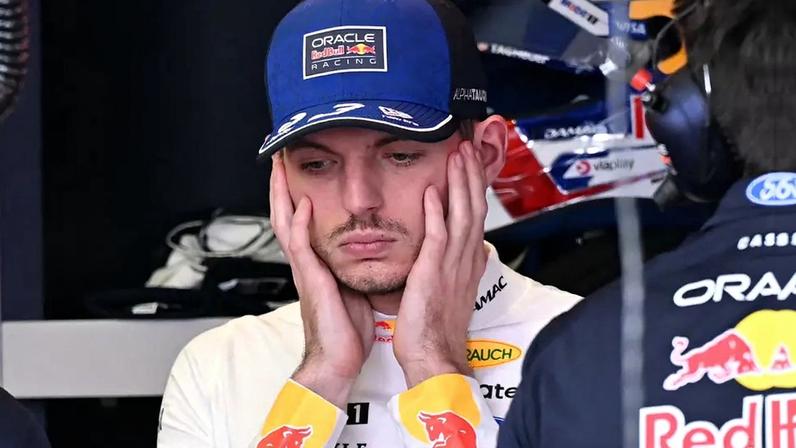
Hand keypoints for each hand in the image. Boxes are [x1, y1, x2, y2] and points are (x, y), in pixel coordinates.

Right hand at [269, 153, 374, 407]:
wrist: (338, 360)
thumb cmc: (347, 330)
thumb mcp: (352, 288)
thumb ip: (352, 266)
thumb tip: (367, 249)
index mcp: (316, 264)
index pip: (300, 221)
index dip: (295, 193)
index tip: (295, 168)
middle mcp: (306, 263)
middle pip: (284, 215)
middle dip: (280, 185)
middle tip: (279, 156)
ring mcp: (304, 271)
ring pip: (285, 224)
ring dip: (281, 195)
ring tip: (280, 168)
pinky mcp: (311, 281)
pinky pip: (301, 247)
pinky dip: (299, 224)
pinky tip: (302, 204)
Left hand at [392, 141, 488, 386]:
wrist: (435, 356)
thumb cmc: (438, 329)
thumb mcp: (454, 291)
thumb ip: (462, 266)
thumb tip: (474, 250)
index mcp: (468, 262)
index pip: (475, 217)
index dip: (475, 188)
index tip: (471, 165)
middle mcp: (464, 259)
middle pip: (474, 208)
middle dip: (472, 175)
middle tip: (468, 147)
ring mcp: (451, 264)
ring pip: (461, 215)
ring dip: (459, 183)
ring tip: (457, 155)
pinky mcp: (433, 272)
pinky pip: (437, 236)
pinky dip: (436, 212)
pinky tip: (431, 191)